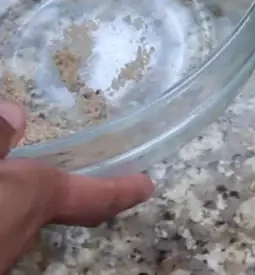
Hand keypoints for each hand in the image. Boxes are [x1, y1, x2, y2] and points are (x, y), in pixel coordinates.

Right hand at [0, 101, 153, 272]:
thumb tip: (15, 115)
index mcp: (31, 198)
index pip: (92, 195)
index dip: (122, 189)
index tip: (147, 186)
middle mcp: (19, 234)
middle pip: (50, 211)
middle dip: (67, 195)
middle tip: (89, 182)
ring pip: (13, 226)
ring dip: (14, 207)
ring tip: (18, 186)